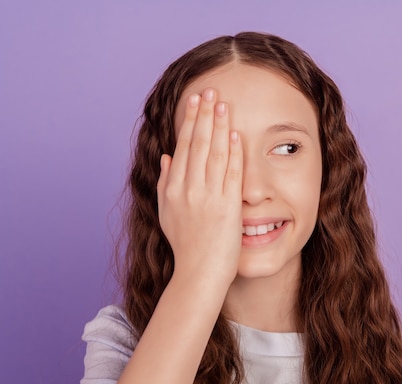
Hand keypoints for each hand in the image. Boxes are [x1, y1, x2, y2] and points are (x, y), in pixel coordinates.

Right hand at [157, 88, 242, 284]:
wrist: (198, 273)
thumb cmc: (186, 246)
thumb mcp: (166, 213)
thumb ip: (165, 183)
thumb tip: (167, 156)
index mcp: (172, 189)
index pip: (182, 147)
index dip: (190, 122)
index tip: (195, 101)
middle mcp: (187, 189)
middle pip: (196, 144)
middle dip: (203, 115)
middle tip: (209, 90)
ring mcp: (207, 197)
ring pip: (212, 154)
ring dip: (218, 126)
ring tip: (222, 103)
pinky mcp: (227, 207)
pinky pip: (230, 173)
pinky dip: (232, 152)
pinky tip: (235, 133)